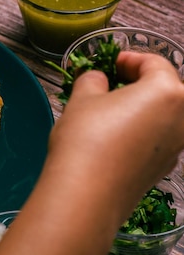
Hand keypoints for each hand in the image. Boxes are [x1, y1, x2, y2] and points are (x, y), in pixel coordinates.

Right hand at [48, 51, 183, 215]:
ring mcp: (176, 147)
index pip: (154, 63)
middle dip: (140, 85)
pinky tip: (112, 139)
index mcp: (168, 92)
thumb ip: (93, 80)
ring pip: (163, 118)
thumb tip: (97, 79)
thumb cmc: (86, 141)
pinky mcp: (162, 169)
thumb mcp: (82, 99)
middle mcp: (182, 119)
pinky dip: (140, 133)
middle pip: (166, 91)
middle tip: (112, 84)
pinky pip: (156, 141)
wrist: (86, 195)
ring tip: (109, 112)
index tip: (112, 62)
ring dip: (141, 110)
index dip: (130, 59)